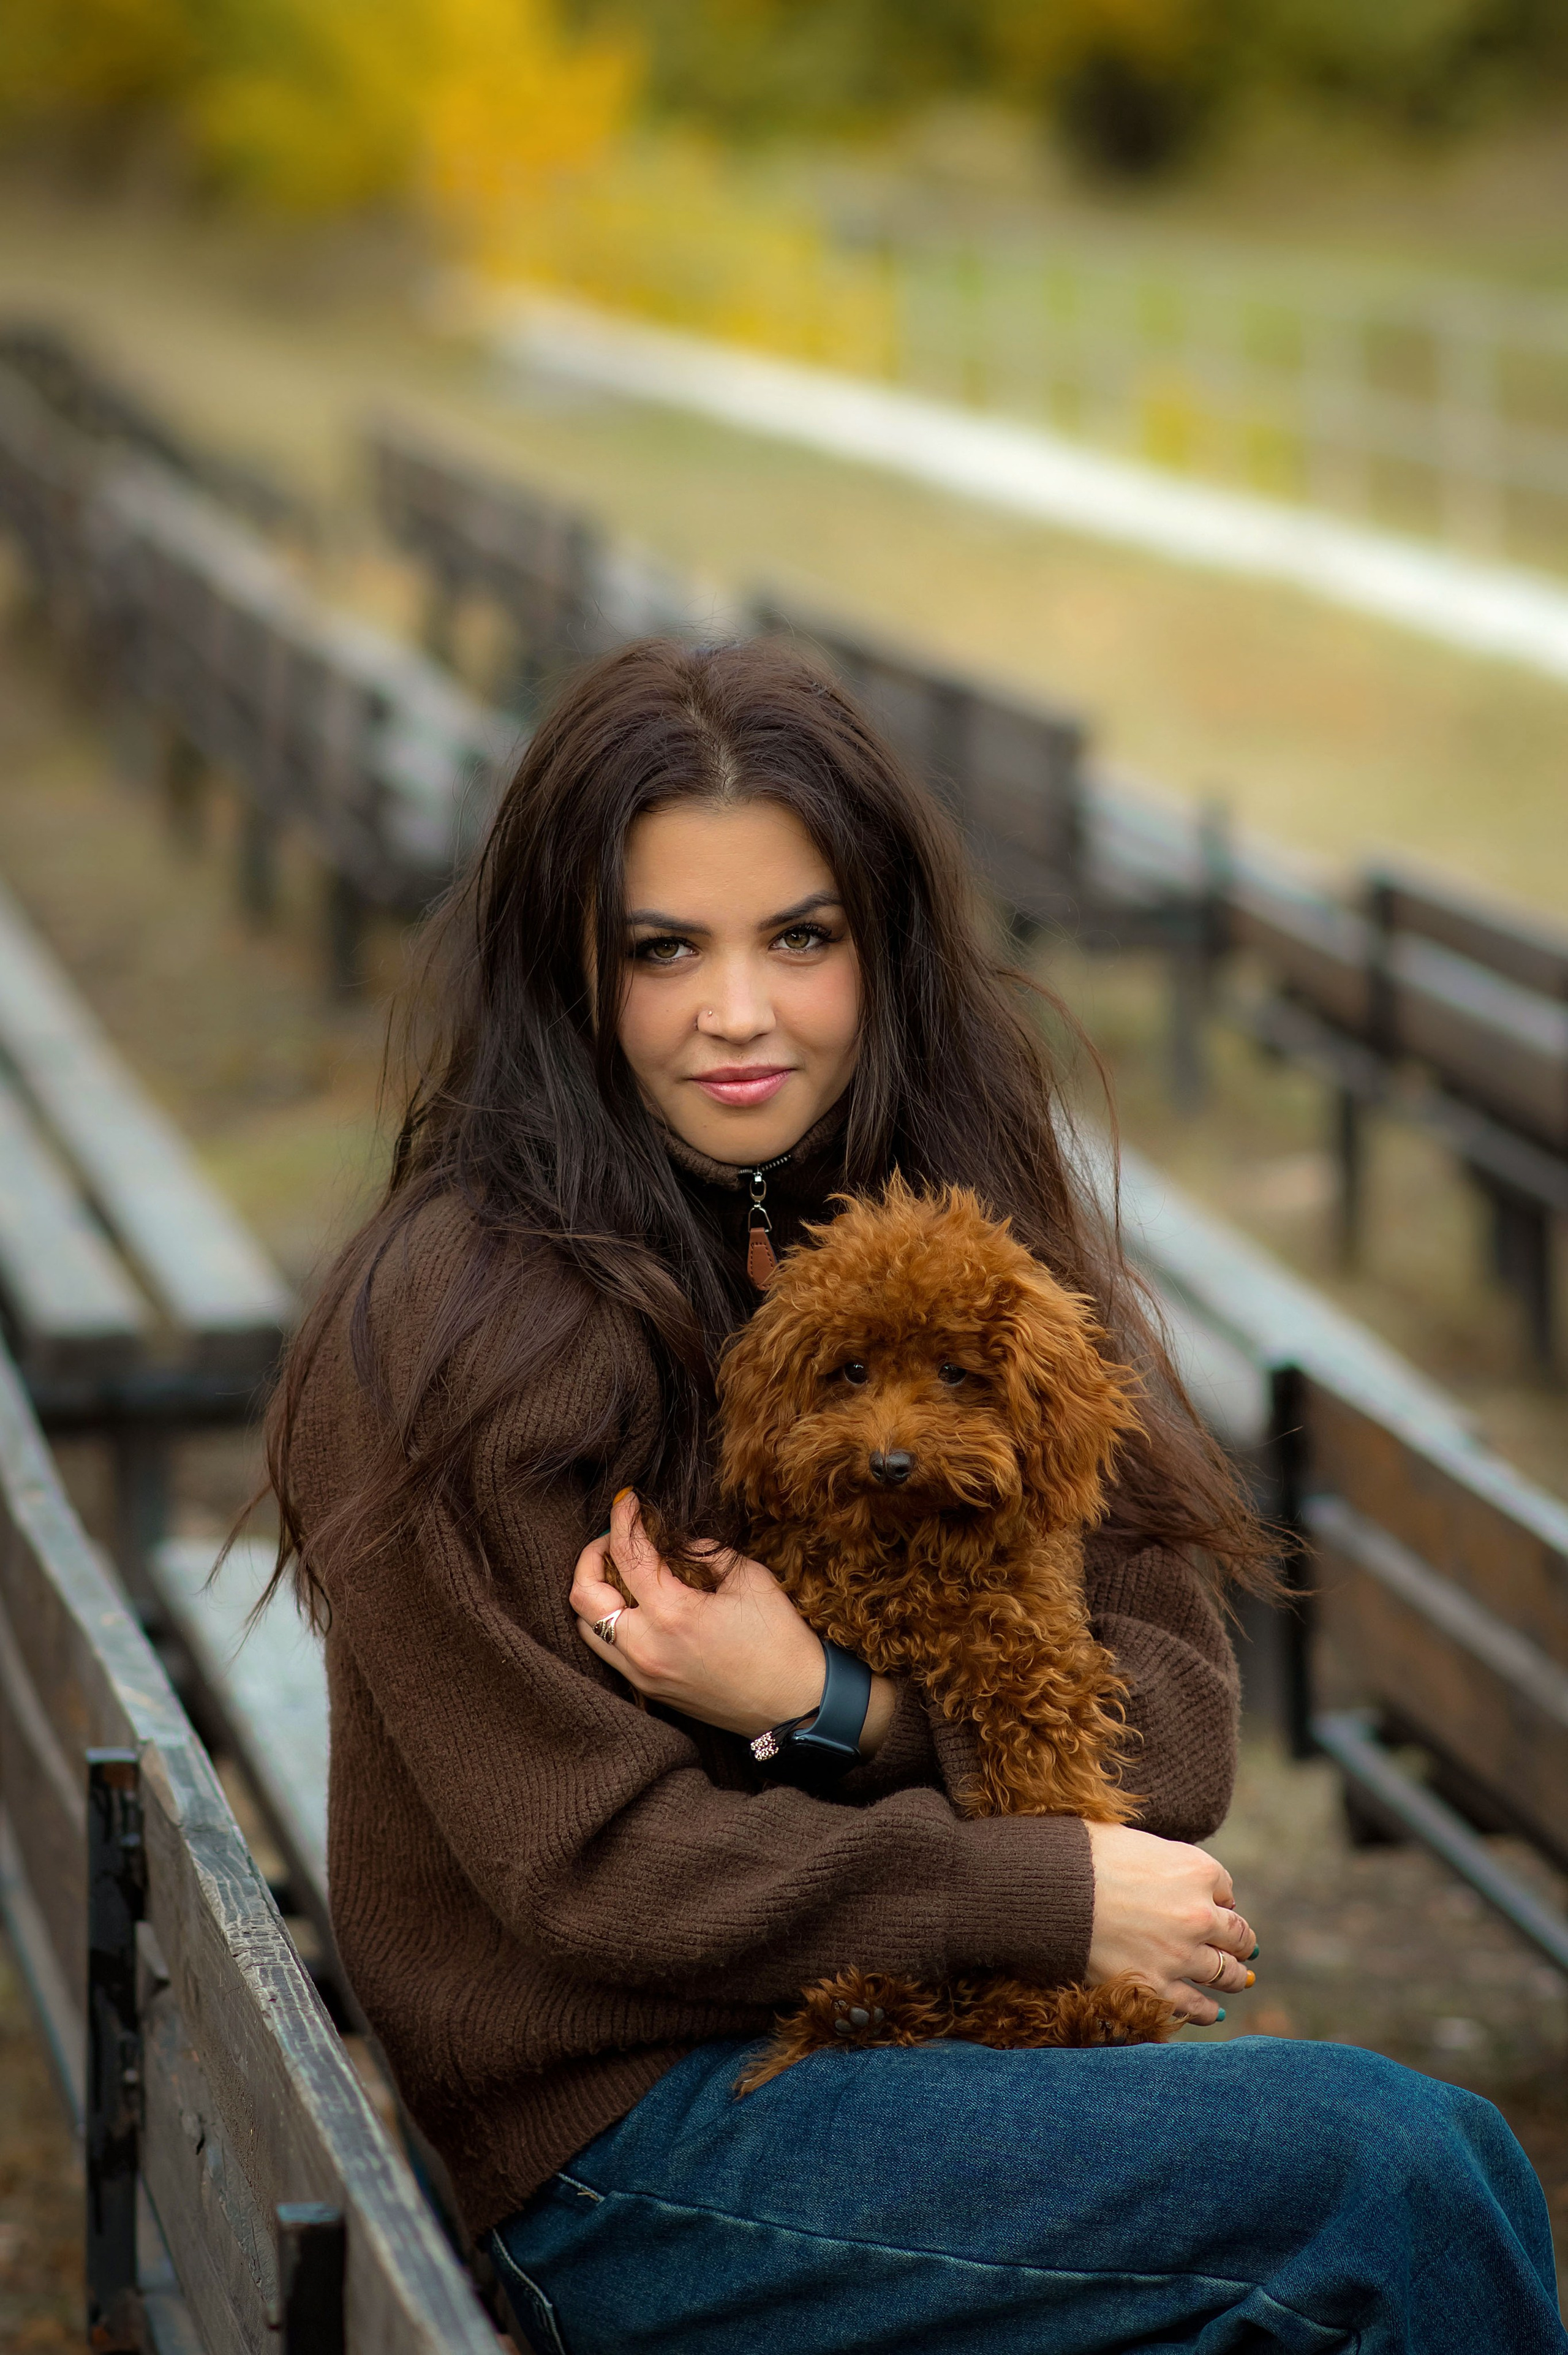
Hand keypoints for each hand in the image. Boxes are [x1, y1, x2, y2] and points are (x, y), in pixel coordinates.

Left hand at [571, 1490, 896, 1749]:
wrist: (794, 1704)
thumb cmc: (779, 1640)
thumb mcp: (750, 1579)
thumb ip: (706, 1552)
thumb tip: (677, 1537)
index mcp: (672, 1613)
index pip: (627, 1554)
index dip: (622, 1519)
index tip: (626, 1501)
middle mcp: (646, 1647)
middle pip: (583, 1595)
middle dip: (592, 1555)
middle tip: (615, 1537)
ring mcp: (643, 1673)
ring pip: (585, 1628)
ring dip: (593, 1593)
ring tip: (618, 1572)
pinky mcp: (648, 1690)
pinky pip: (606, 1653)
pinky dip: (606, 1624)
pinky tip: (631, 1608)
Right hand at [1085, 1822, 1254, 2025]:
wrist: (1050, 1888)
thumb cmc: (1084, 1855)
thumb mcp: (1136, 1841)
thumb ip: (1165, 1861)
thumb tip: (1175, 1876)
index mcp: (1196, 1870)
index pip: (1225, 1889)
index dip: (1220, 1898)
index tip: (1216, 1906)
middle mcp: (1198, 1914)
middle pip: (1237, 1934)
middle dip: (1240, 1941)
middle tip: (1243, 1947)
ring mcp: (1180, 1955)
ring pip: (1225, 1973)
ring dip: (1233, 1977)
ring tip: (1237, 1980)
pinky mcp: (1154, 1986)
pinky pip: (1194, 2006)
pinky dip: (1206, 2010)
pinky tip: (1212, 2011)